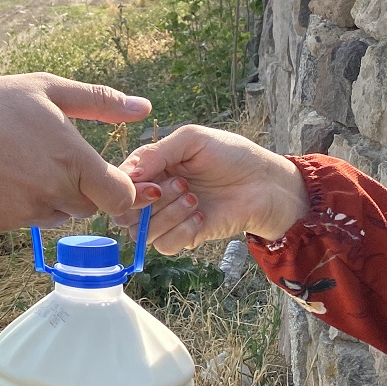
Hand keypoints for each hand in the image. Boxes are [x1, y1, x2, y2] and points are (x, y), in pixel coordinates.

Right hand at [0, 74, 150, 230]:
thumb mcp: (46, 88)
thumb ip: (100, 101)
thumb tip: (144, 107)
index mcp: (74, 160)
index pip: (121, 197)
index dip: (120, 189)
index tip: (108, 178)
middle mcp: (56, 193)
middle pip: (88, 207)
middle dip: (79, 189)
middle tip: (49, 159)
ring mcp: (28, 213)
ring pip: (56, 215)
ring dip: (50, 198)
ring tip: (19, 165)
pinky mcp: (3, 224)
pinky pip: (24, 220)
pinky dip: (19, 204)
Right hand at [117, 125, 308, 253]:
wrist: (267, 184)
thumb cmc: (232, 155)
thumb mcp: (192, 140)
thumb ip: (156, 153)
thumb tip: (127, 175)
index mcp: (150, 168)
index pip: (119, 183)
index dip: (128, 187)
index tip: (152, 182)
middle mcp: (154, 194)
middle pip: (124, 211)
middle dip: (148, 201)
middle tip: (182, 186)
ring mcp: (168, 217)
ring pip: (142, 231)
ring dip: (167, 214)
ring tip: (194, 198)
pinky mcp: (186, 236)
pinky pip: (164, 245)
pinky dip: (180, 231)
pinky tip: (201, 216)